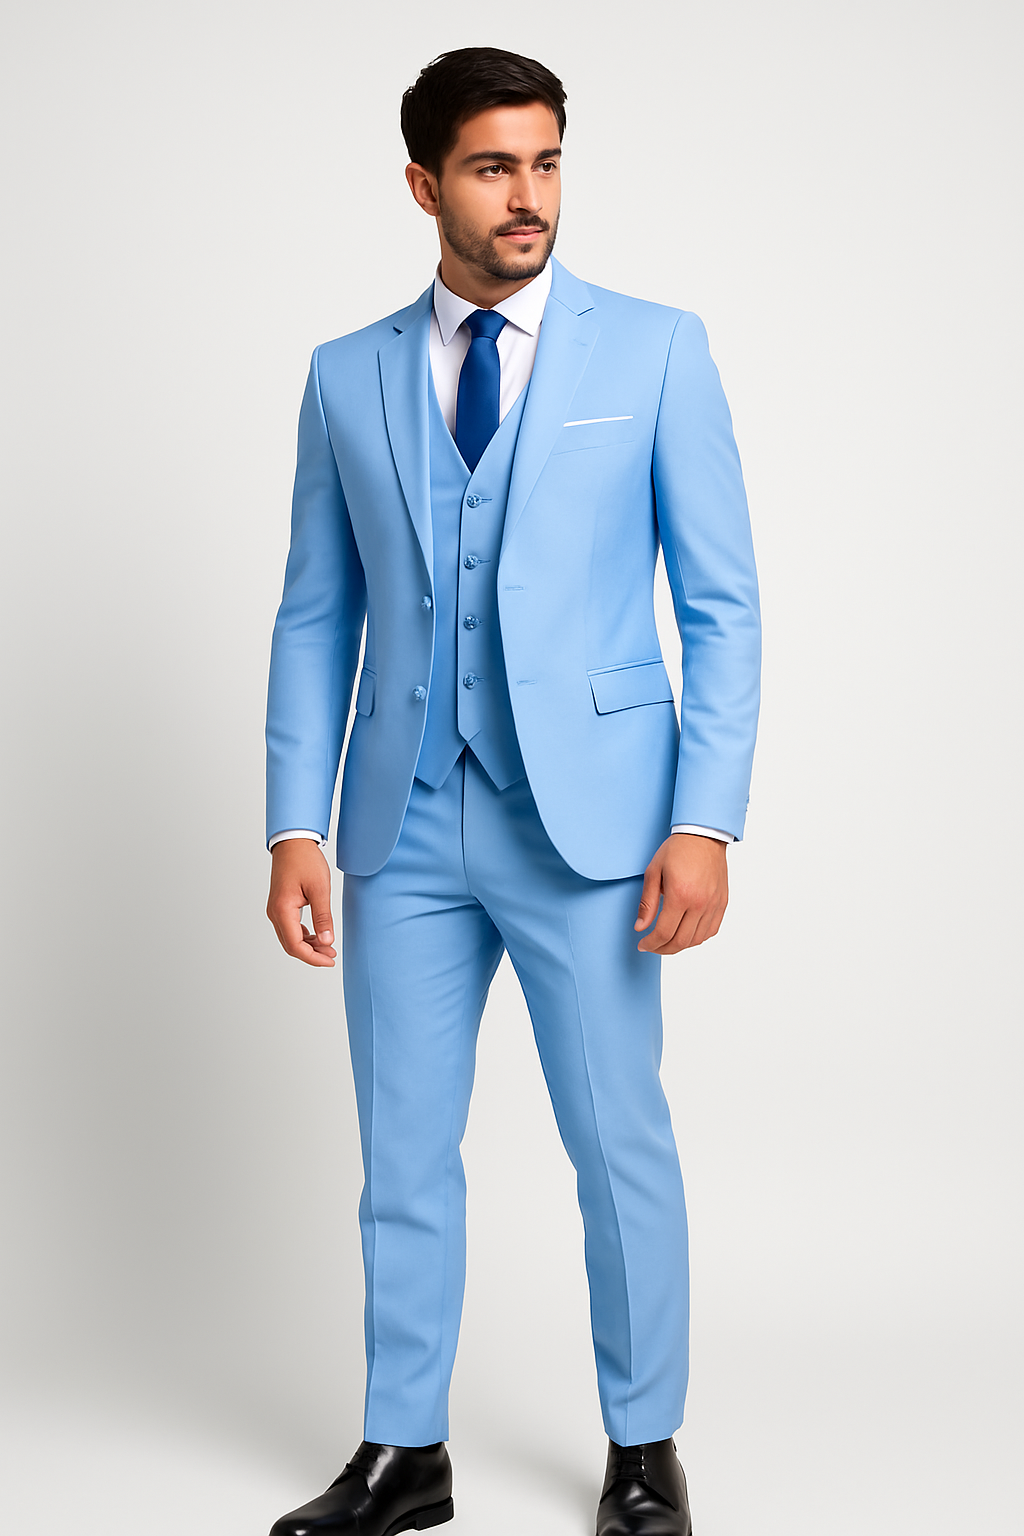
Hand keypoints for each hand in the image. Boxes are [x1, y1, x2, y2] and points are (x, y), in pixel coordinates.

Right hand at [267, 839, 336, 966]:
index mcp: (282, 909)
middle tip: (331, 956)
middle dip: (311, 955)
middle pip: (290, 945)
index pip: (295, 945)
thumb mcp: (320, 889)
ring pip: (289, 938)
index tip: (329, 960)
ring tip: (328, 948)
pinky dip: (303, 936)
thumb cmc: (305, 860)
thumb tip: (327, 940)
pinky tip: (317, 936)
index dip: (313, 957)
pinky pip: (289, 928)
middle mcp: (275, 912)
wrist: (293, 842)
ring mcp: (275, 910)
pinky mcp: (280, 906)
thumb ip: (323, 917)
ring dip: (308, 946)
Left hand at [635, 834, 728, 954]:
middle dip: (663, 949)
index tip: (643, 944)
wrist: (704, 835)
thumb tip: (641, 927)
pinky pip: (711, 930)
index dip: (651, 943)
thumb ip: (647, 903)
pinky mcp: (722, 903)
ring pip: (697, 939)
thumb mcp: (653, 872)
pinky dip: (697, 938)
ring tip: (667, 942)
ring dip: (680, 946)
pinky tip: (686, 934)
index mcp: (680, 895)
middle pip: (681, 941)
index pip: (664, 932)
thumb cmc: (677, 850)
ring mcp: (713, 904)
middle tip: (652, 946)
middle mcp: (700, 903)